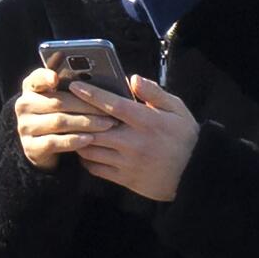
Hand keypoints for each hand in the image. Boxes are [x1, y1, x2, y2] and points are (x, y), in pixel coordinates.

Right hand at [15, 68, 117, 170]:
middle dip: (87, 106)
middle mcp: (24, 105)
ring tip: (107, 124)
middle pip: (58, 102)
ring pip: (58, 122)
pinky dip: (74, 140)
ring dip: (86, 123)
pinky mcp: (30, 146)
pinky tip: (90, 139)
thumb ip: (77, 88)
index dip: (45, 77)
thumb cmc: (64, 115)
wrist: (46, 147)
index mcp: (32, 87)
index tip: (56, 78)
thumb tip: (105, 84)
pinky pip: (53, 142)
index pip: (36, 78)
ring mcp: (25, 127)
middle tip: (110, 111)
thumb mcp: (67, 100)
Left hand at [69, 75, 200, 200]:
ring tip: (73, 130)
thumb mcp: (177, 109)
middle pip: (94, 128)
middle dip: (77, 119)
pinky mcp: (124, 178)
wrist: (193, 174)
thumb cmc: (185, 138)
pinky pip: (95, 168)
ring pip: (90, 149)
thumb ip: (155, 93)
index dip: (91, 95)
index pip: (113, 105)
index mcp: (147, 121)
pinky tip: (86, 150)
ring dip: (79, 139)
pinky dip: (86, 159)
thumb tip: (133, 79)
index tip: (75, 87)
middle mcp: (134, 142)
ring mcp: (127, 162)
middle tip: (65, 110)